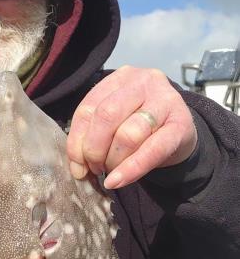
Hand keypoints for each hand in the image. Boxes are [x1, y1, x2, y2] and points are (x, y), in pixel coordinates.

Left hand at [67, 66, 197, 188]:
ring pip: (128, 134)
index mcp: (121, 77)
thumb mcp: (115, 123)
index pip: (88, 108)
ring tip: (112, 172)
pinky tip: (117, 181)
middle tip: (97, 169)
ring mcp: (165, 99)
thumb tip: (77, 168)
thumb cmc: (141, 128)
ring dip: (114, 161)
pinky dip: (131, 170)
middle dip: (94, 150)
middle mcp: (144, 81)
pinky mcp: (181, 124)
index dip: (77, 142)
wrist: (181, 133)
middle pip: (107, 116)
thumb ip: (93, 135)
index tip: (77, 167)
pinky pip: (152, 150)